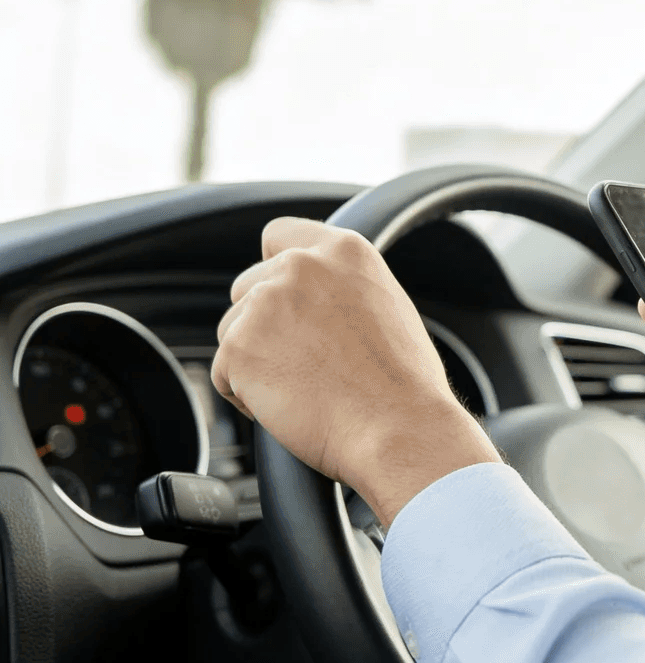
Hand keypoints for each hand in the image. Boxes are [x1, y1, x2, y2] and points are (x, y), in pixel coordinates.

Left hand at [213, 219, 497, 528]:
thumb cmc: (402, 384)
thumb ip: (342, 286)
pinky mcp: (239, 346)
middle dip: (263, 323)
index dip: (274, 267)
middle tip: (302, 362)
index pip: (279, 235)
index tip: (282, 297)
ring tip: (303, 389)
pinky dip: (245, 396)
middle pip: (247, 287)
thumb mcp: (386, 306)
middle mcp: (299, 266)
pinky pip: (223, 374)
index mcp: (342, 250)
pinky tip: (289, 406)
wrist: (398, 428)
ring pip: (232, 331)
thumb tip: (314, 297)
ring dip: (254, 360)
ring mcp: (264, 304)